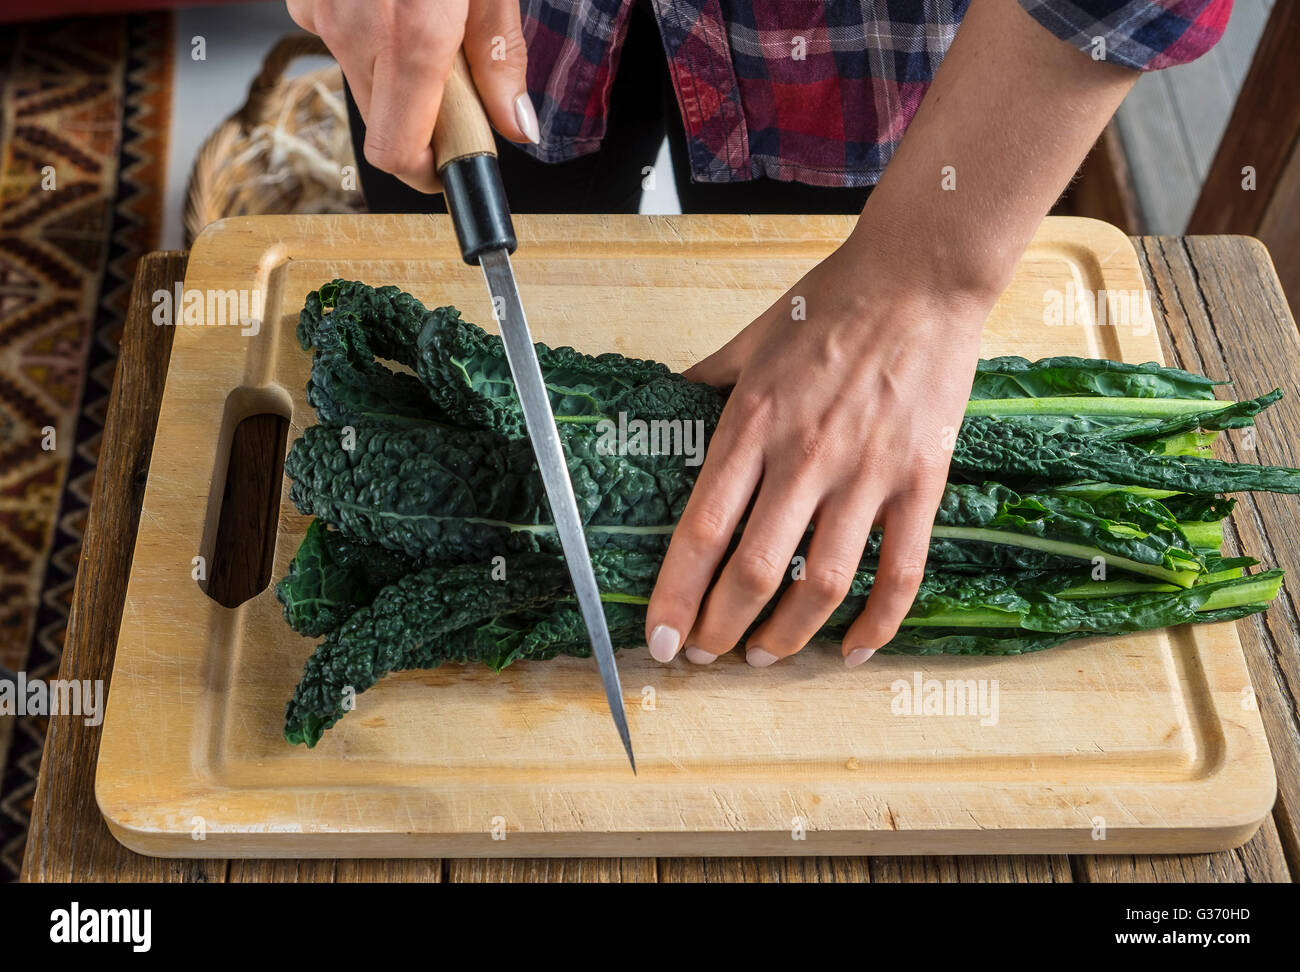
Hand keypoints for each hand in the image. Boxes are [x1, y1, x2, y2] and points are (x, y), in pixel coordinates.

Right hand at [287, 0, 536, 191]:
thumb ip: (500, 57)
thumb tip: (516, 128)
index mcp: (412, 37)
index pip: (397, 153)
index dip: (425, 173)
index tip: (448, 166)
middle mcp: (356, 31)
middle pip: (383, 124)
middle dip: (421, 117)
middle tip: (454, 77)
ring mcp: (323, 13)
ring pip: (363, 82)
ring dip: (396, 74)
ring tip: (424, 21)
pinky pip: (340, 40)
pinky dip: (368, 36)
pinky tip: (392, 3)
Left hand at [644, 231, 997, 667]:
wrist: (920, 274)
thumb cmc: (830, 302)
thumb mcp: (750, 338)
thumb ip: (706, 383)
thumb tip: (666, 404)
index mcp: (752, 423)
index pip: (701, 531)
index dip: (677, 596)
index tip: (661, 638)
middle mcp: (804, 456)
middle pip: (754, 572)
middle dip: (722, 629)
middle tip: (707, 654)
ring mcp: (867, 472)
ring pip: (823, 584)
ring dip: (788, 637)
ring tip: (765, 657)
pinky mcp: (921, 480)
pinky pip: (901, 571)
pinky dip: (878, 624)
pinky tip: (852, 649)